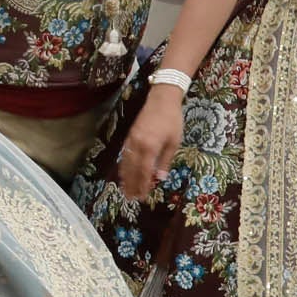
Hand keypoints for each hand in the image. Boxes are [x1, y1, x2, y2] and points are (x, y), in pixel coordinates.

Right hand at [112, 85, 185, 205]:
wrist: (162, 99)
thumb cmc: (172, 120)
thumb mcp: (174, 142)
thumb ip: (165, 160)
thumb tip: (160, 178)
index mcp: (150, 147)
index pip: (144, 172)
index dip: (142, 185)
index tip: (142, 196)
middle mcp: (137, 145)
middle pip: (132, 170)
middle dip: (131, 185)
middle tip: (131, 198)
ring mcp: (131, 140)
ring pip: (125, 162)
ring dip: (125, 177)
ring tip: (125, 190)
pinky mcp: (129, 135)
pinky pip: (123, 154)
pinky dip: (123, 165)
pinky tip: (123, 172)